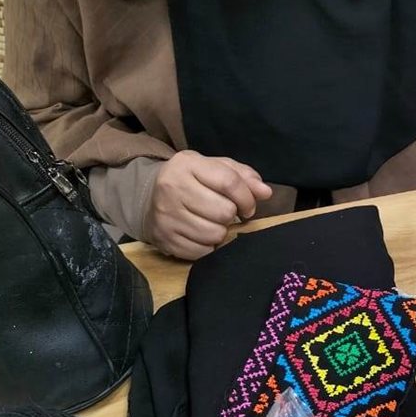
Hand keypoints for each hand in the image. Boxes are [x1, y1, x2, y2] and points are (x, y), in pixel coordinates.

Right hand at [145, 150, 272, 259]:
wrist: (149, 198)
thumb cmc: (192, 181)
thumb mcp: (214, 169)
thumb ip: (243, 176)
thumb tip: (265, 192)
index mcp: (187, 165)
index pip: (229, 182)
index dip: (247, 197)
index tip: (247, 206)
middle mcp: (172, 188)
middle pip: (224, 211)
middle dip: (231, 215)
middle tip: (224, 213)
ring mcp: (166, 215)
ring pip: (215, 234)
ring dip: (220, 232)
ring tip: (211, 222)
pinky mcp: (165, 239)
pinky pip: (202, 251)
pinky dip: (207, 246)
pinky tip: (200, 234)